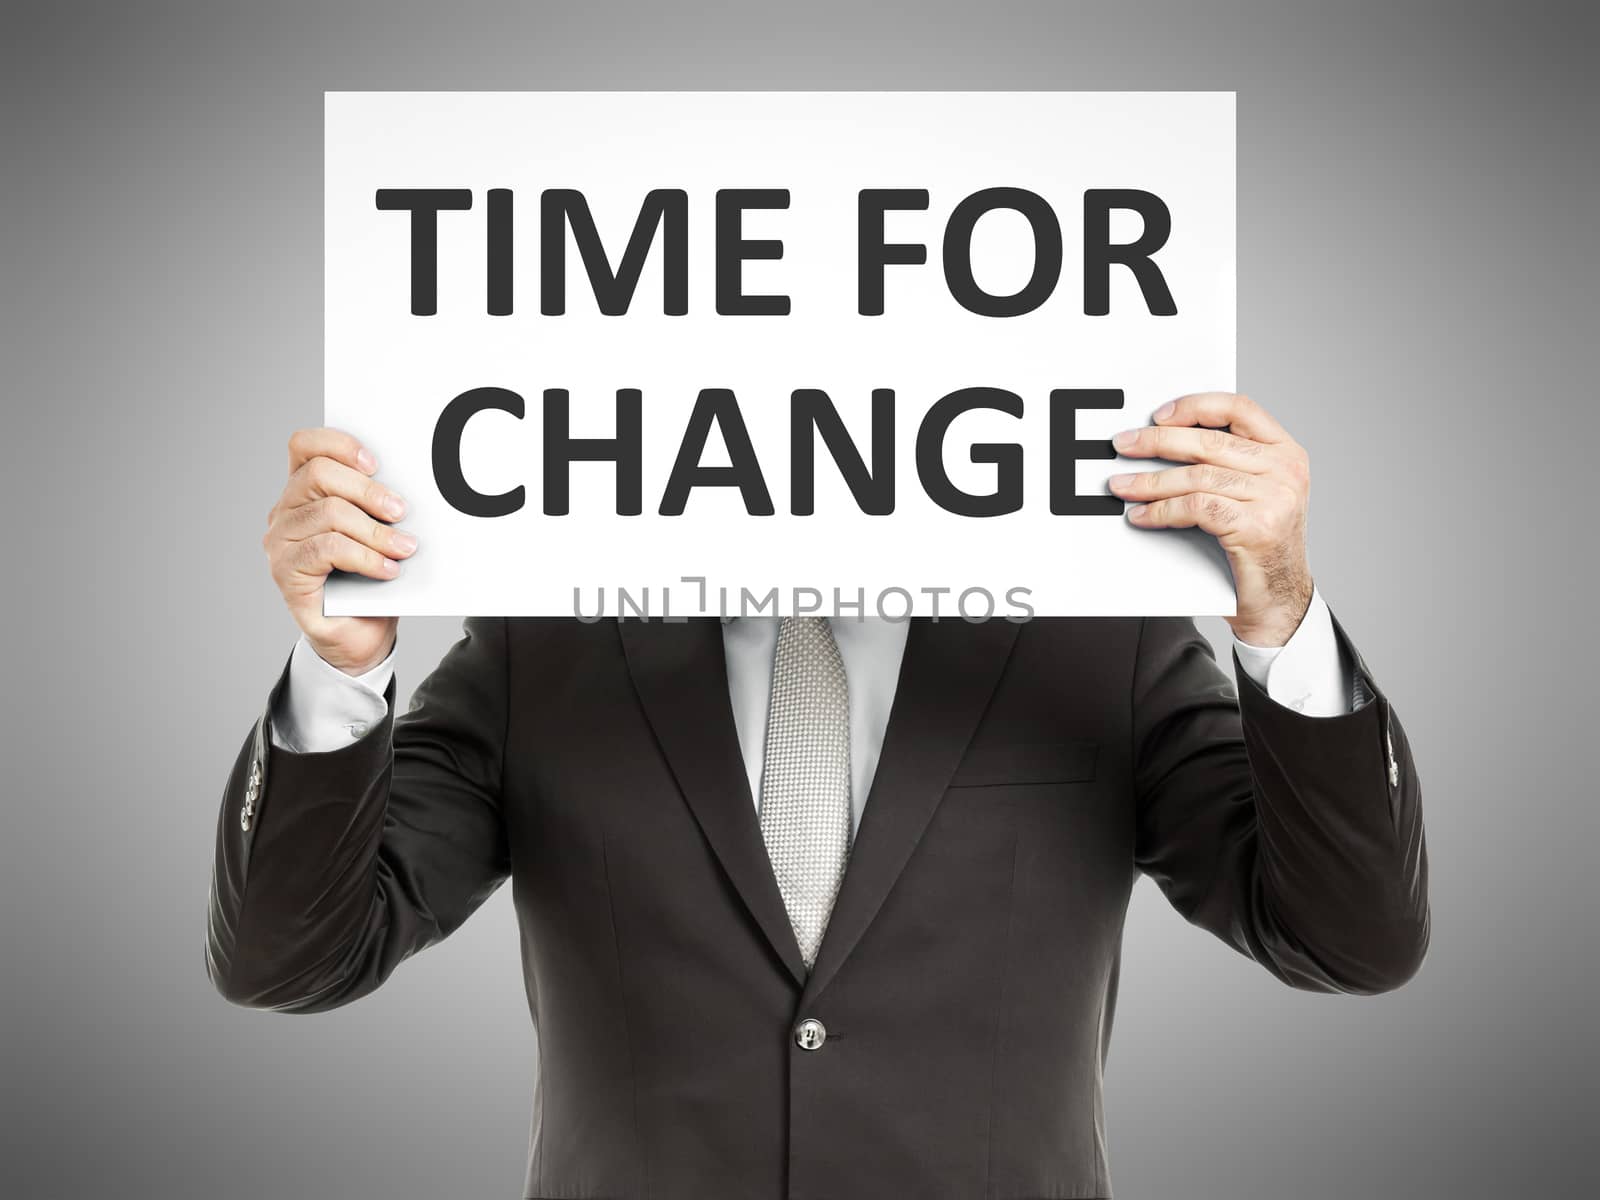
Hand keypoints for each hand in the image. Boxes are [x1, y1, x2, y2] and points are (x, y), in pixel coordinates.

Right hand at [263, 428, 416, 674]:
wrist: (360, 634)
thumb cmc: (369, 579)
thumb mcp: (377, 532)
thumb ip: (378, 505)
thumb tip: (406, 488)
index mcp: (304, 491)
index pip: (305, 445)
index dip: (339, 445)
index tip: (376, 464)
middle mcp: (285, 511)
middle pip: (319, 474)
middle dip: (368, 490)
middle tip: (401, 512)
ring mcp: (280, 541)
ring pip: (328, 513)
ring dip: (375, 531)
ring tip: (405, 548)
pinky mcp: (285, 571)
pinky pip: (327, 549)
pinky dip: (365, 557)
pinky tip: (388, 570)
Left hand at [1107, 392, 1313, 646]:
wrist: (1280, 603)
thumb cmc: (1258, 548)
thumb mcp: (1253, 495)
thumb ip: (1226, 465)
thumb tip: (1164, 440)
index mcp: (1286, 453)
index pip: (1240, 408)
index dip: (1195, 406)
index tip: (1158, 415)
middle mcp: (1286, 471)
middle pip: (1210, 441)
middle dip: (1157, 441)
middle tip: (1124, 445)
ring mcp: (1276, 498)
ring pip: (1197, 476)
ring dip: (1150, 481)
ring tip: (1122, 485)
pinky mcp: (1257, 527)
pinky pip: (1196, 508)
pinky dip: (1161, 511)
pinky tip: (1141, 516)